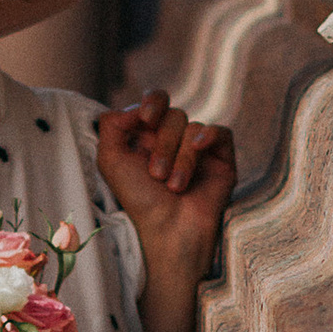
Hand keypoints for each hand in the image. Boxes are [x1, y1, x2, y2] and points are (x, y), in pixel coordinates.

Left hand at [92, 90, 235, 284]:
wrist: (168, 230)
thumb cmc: (139, 200)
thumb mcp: (110, 160)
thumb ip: (112, 124)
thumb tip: (137, 107)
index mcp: (148, 136)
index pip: (155, 101)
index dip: (153, 102)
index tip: (146, 119)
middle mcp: (174, 139)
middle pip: (173, 115)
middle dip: (163, 144)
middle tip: (156, 175)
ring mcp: (200, 149)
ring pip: (193, 128)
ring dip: (181, 158)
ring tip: (174, 187)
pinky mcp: (222, 158)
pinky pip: (221, 131)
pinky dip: (209, 136)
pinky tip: (200, 149)